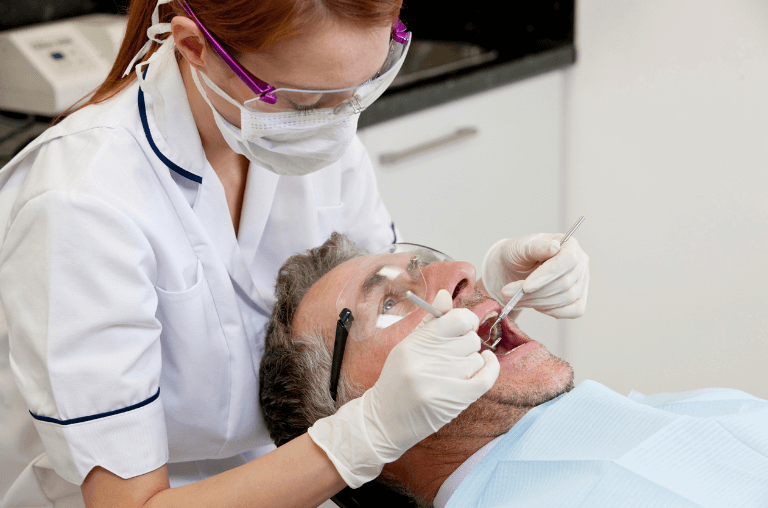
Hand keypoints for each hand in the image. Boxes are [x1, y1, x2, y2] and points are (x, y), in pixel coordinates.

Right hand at [308, 289, 498, 487]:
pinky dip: (491, 368)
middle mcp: (426, 360)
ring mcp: (440, 381)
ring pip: (477, 358)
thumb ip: (430, 321)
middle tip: (454, 355)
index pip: (455, 319)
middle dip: (466, 345)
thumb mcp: (407, 346)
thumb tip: (445, 293)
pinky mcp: (453, 400)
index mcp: (414, 343)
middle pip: (469, 339)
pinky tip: (486, 364)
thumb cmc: (397, 381)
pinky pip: (486, 377)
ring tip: (455, 371)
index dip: (465, 320)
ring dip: (471, 363)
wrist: (384, 421)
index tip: (463, 327)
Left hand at [482, 233, 588, 318]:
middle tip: (509, 295)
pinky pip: (575, 310)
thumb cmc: (518, 255)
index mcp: (569, 245)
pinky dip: (554, 311)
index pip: (567, 261)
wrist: (514, 270)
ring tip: (516, 299)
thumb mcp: (519, 247)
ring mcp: (582, 281)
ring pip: (567, 298)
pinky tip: (536, 306)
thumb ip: (535, 247)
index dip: (547, 275)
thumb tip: (553, 247)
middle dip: (535, 293)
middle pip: (565, 283)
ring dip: (538, 302)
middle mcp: (580, 262)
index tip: (526, 287)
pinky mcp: (579, 298)